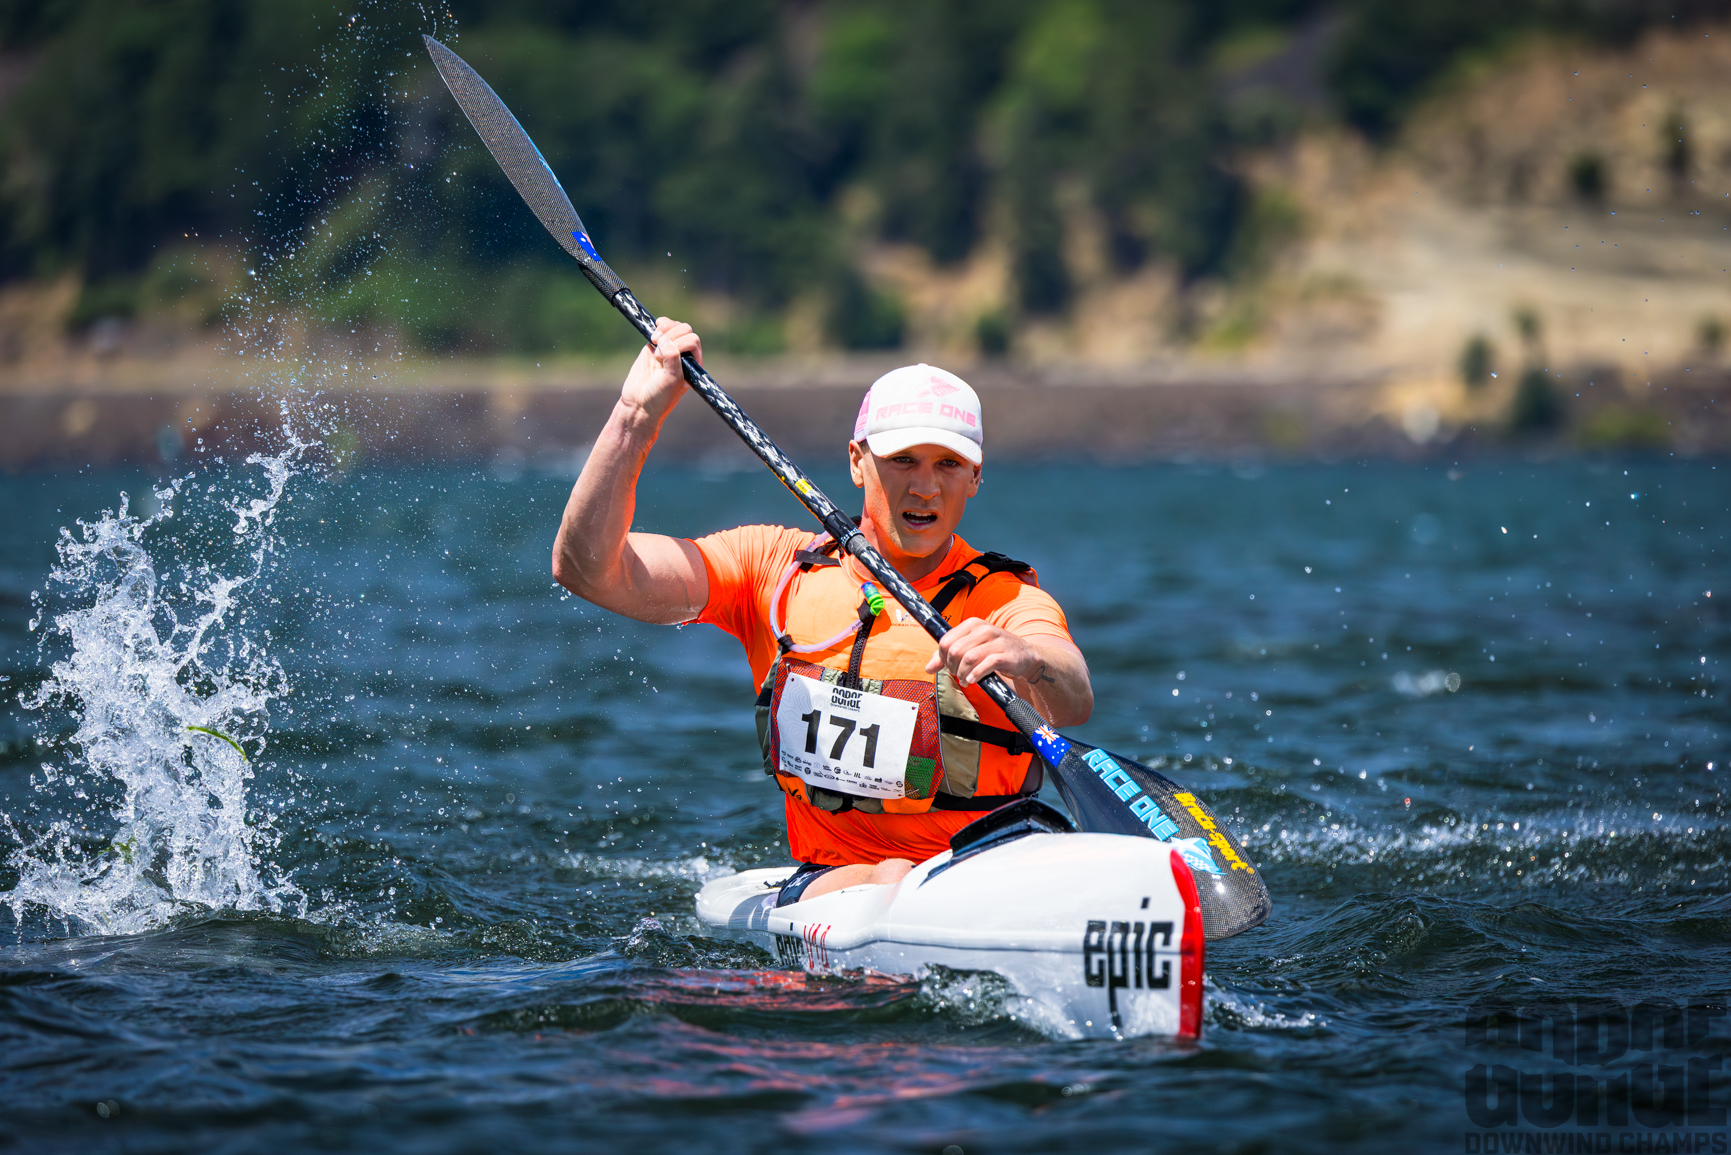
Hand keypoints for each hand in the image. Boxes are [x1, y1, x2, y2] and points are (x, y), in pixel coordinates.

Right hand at [620, 316, 701, 421]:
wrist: (639, 404)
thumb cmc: (660, 396)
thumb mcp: (672, 379)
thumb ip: (672, 358)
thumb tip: (664, 338)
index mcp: (693, 363)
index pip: (693, 340)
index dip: (680, 343)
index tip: (664, 358)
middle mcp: (684, 355)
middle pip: (685, 330)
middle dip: (671, 335)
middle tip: (658, 353)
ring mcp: (669, 349)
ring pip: (674, 326)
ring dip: (665, 329)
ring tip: (654, 341)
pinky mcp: (655, 346)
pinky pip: (662, 328)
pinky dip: (659, 326)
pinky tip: (653, 333)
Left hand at [924, 618, 1047, 687]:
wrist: (1025, 655)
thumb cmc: (994, 651)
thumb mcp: (971, 648)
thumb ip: (947, 656)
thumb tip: (928, 668)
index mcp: (972, 624)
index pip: (946, 641)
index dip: (943, 658)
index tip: (949, 667)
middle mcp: (984, 629)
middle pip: (956, 650)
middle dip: (953, 667)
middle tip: (958, 675)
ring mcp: (996, 641)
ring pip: (969, 658)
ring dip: (963, 673)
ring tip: (966, 680)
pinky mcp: (1006, 654)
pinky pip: (986, 664)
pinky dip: (976, 674)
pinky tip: (974, 679)